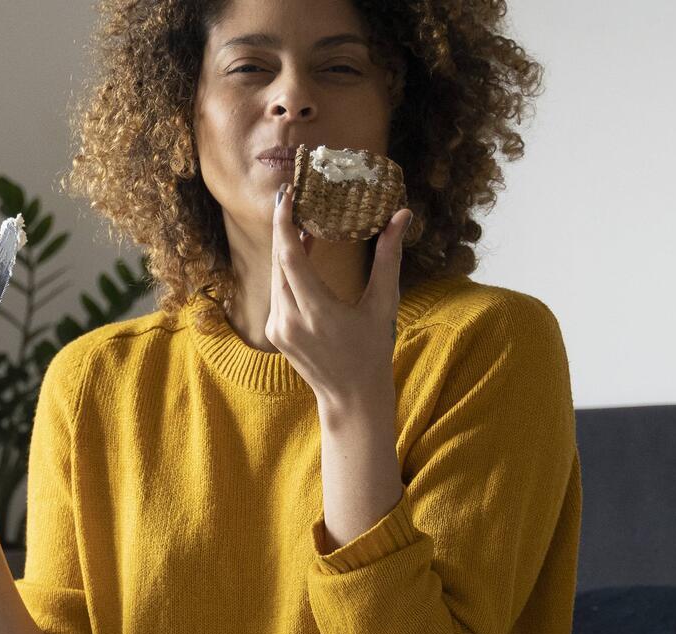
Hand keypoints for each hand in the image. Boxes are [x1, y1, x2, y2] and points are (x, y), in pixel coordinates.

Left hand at [270, 185, 413, 416]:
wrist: (351, 397)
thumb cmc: (372, 351)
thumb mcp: (384, 304)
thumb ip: (389, 257)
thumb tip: (401, 216)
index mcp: (315, 312)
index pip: (289, 257)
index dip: (284, 223)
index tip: (286, 195)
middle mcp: (289, 319)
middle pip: (278, 262)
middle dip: (285, 228)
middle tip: (297, 198)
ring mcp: (277, 328)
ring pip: (275, 276)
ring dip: (287, 249)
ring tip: (306, 224)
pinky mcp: (274, 332)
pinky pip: (277, 292)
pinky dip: (287, 271)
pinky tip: (304, 255)